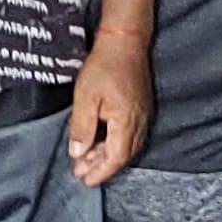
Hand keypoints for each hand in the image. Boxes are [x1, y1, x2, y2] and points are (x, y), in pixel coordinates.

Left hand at [67, 30, 151, 185]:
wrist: (125, 42)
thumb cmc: (104, 66)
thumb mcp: (85, 97)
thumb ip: (82, 128)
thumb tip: (78, 153)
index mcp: (126, 121)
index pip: (116, 157)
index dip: (101, 171)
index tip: (85, 179)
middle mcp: (139, 121)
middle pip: (124, 155)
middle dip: (103, 166)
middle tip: (81, 171)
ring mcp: (143, 115)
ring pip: (129, 147)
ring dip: (109, 156)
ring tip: (88, 159)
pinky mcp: (142, 108)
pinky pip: (133, 135)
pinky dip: (117, 144)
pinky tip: (104, 142)